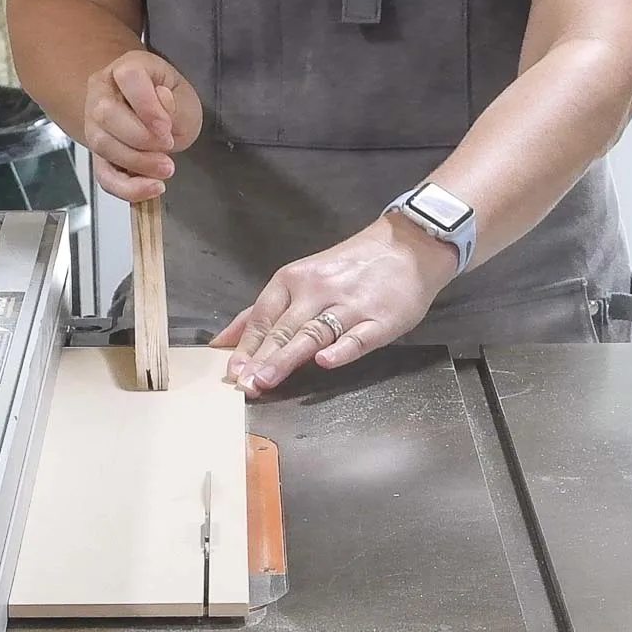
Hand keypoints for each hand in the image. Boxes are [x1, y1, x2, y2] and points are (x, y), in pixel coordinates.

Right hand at [83, 50, 202, 201]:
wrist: (157, 120)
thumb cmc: (171, 104)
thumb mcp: (184, 98)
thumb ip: (175, 103)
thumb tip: (162, 102)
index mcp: (128, 69)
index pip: (128, 78)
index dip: (146, 105)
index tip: (166, 128)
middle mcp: (103, 93)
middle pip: (106, 114)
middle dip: (141, 139)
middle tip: (168, 147)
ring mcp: (95, 124)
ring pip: (103, 145)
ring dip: (137, 163)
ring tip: (166, 168)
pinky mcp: (98, 156)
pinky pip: (104, 176)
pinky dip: (128, 188)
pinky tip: (151, 188)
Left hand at [211, 214, 458, 396]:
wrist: (408, 247)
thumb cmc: (349, 268)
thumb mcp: (300, 278)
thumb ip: (263, 310)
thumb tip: (223, 340)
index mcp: (294, 280)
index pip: (263, 315)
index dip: (246, 345)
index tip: (231, 371)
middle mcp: (318, 291)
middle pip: (284, 328)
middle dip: (261, 358)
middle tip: (244, 384)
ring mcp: (350, 306)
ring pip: (314, 334)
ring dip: (287, 358)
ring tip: (267, 380)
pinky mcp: (380, 321)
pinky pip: (358, 338)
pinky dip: (341, 350)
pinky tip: (325, 363)